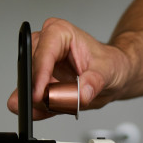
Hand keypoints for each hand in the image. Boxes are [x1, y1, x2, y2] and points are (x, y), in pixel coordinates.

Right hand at [6, 17, 131, 119]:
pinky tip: (50, 111)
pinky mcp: (39, 82)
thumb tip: (81, 94)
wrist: (113, 74)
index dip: (39, 75)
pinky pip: (33, 99)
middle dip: (40, 91)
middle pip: (31, 70)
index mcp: (59, 32)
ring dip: (40, 102)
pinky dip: (39, 109)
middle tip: (52, 105)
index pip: (43, 53)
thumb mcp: (108, 71)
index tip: (38, 95)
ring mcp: (40, 63)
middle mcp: (45, 44)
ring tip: (60, 106)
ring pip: (29, 86)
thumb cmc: (110, 63)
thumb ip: (94, 82)